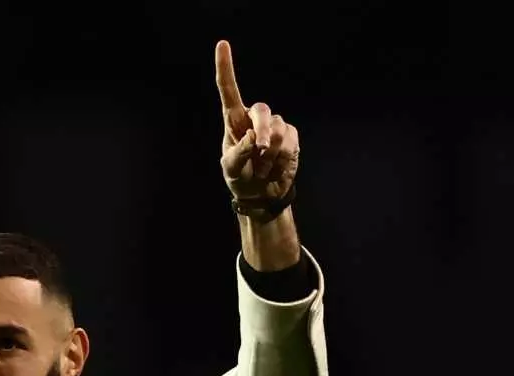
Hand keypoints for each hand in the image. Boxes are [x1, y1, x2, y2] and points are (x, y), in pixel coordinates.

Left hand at [215, 40, 299, 200]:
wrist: (261, 193)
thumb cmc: (240, 177)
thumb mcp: (231, 169)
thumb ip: (238, 154)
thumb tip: (254, 137)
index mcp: (233, 120)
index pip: (228, 91)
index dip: (225, 68)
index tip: (222, 44)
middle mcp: (254, 118)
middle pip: (262, 110)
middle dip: (263, 133)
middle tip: (261, 152)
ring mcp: (275, 125)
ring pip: (279, 130)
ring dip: (271, 155)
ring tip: (263, 168)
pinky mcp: (291, 136)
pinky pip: (291, 142)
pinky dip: (283, 160)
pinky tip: (276, 168)